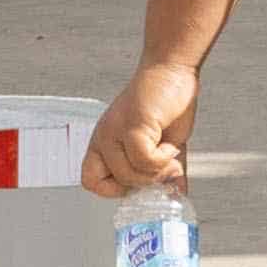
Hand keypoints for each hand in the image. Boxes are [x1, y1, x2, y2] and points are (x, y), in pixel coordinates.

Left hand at [82, 60, 199, 200]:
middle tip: (163, 166)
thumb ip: (164, 170)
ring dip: (158, 170)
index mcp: (106, 144)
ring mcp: (114, 131)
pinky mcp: (131, 125)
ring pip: (129, 175)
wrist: (172, 72)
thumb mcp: (162, 146)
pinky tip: (169, 143)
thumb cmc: (164, 104)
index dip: (116, 190)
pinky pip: (145, 160)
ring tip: (167, 149)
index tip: (143, 180)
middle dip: (146, 182)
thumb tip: (176, 194)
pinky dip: (163, 159)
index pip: (91, 182)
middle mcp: (105, 138)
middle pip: (116, 184)